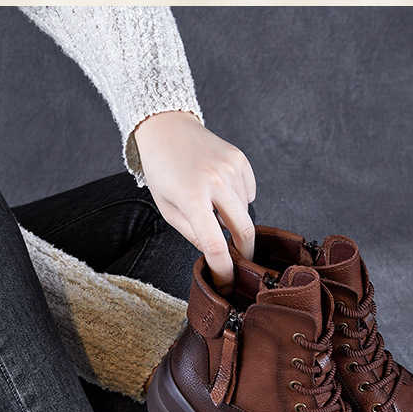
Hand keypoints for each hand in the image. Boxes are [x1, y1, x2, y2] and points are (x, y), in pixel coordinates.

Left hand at [133, 110, 255, 292]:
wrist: (167, 129)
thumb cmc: (162, 172)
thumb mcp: (167, 208)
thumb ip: (192, 234)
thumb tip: (215, 253)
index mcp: (191, 197)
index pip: (215, 244)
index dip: (224, 269)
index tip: (227, 282)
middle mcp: (214, 181)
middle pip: (244, 230)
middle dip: (245, 252)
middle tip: (241, 262)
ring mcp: (230, 168)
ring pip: (245, 211)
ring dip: (234, 219)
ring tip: (213, 207)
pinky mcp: (240, 159)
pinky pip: (249, 192)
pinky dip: (240, 199)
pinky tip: (221, 190)